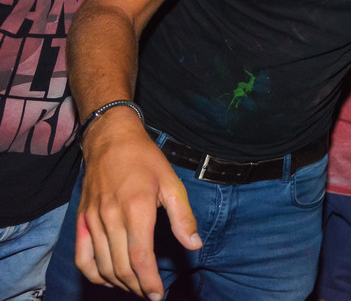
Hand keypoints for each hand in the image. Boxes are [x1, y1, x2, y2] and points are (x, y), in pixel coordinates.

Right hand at [76, 112, 199, 298]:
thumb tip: (194, 245)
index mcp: (136, 209)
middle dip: (138, 286)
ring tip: (136, 287)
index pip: (140, 257)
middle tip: (151, 293)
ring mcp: (93, 220)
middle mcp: (111, 218)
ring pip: (103, 265)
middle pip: (121, 266)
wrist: (111, 140)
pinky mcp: (81, 220)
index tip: (158, 294)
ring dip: (120, 282)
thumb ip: (183, 217)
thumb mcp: (172, 183)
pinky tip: (109, 278)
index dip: (149, 281)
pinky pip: (82, 257)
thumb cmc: (145, 160)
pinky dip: (94, 274)